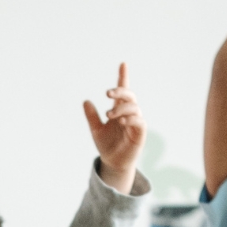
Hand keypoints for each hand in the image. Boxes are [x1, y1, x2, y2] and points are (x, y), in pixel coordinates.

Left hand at [83, 63, 144, 187]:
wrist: (113, 162)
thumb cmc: (107, 145)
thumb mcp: (95, 129)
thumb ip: (91, 116)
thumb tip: (85, 101)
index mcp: (119, 110)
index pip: (123, 91)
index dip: (123, 77)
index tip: (123, 64)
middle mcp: (129, 113)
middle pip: (129, 96)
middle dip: (120, 91)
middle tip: (107, 93)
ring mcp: (135, 122)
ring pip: (134, 107)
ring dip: (122, 108)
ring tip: (109, 115)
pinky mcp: (140, 133)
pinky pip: (140, 122)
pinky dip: (131, 119)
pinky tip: (121, 121)